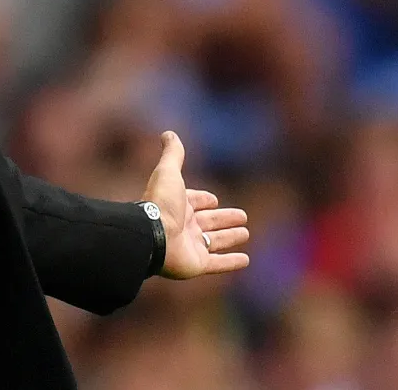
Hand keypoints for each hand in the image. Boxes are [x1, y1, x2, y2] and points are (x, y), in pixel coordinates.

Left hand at [142, 131, 249, 278]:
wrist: (151, 235)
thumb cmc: (161, 203)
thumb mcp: (168, 172)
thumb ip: (173, 154)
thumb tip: (168, 132)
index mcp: (177, 205)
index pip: (194, 202)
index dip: (203, 200)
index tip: (213, 200)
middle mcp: (183, 226)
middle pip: (208, 222)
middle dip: (224, 218)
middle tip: (242, 216)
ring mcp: (190, 247)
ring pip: (214, 242)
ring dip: (230, 238)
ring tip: (246, 233)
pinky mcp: (197, 264)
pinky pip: (218, 264)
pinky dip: (231, 262)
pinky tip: (246, 260)